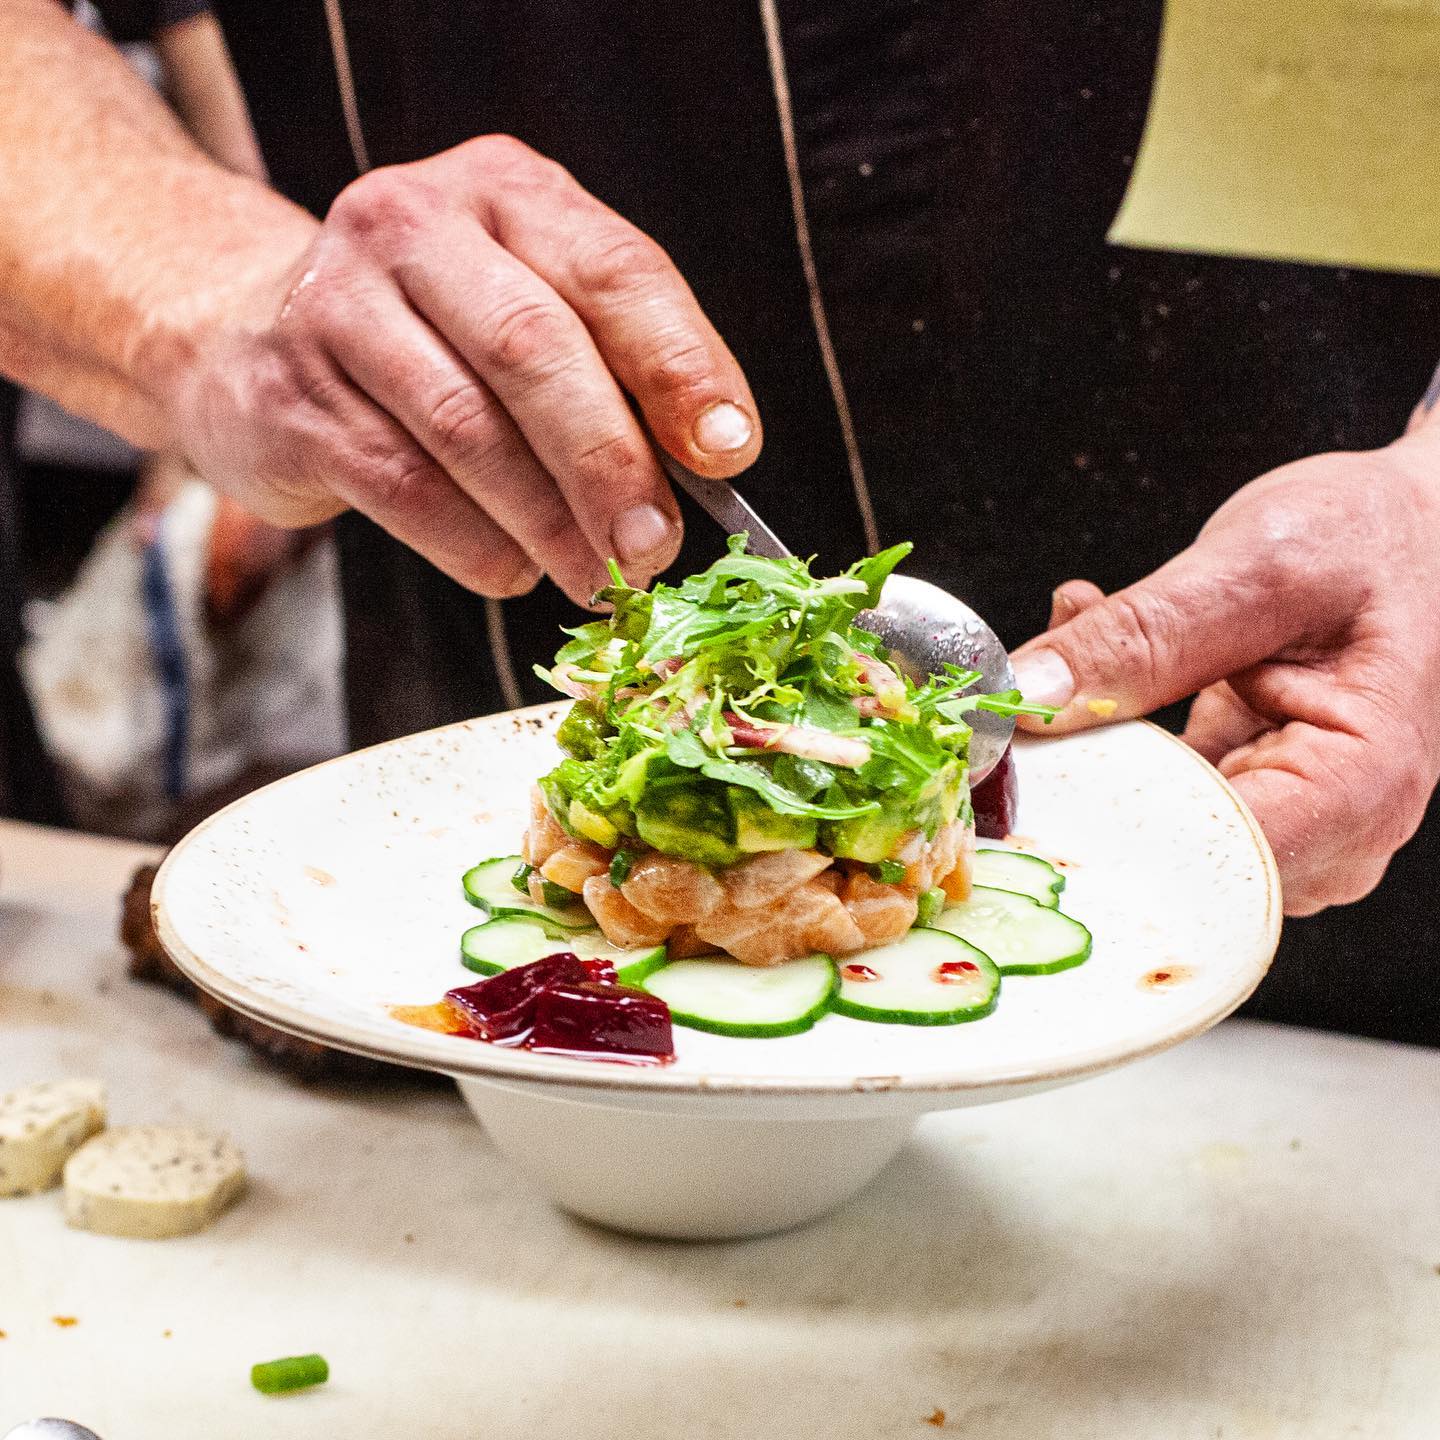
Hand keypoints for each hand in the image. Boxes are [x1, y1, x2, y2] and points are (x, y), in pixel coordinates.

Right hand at [167, 136, 760, 604]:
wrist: (249, 334)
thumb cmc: (434, 337)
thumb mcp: (530, 312)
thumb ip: (613, 371)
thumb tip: (707, 469)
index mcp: (506, 192)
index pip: (614, 271)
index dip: (680, 367)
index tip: (729, 455)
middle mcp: (414, 225)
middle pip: (536, 350)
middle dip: (611, 466)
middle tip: (656, 549)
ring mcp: (338, 305)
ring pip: (467, 430)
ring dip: (550, 525)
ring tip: (602, 580)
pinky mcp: (289, 394)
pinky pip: (403, 486)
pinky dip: (476, 546)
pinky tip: (515, 571)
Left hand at [1009, 433, 1439, 914]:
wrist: (1415, 523)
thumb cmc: (1373, 537)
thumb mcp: (1257, 568)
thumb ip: (1141, 637)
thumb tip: (1032, 701)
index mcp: (1357, 788)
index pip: (1201, 866)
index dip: (1094, 835)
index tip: (1015, 781)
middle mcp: (1331, 832)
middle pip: (1165, 858)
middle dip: (1080, 776)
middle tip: (1035, 691)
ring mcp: (1289, 820)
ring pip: (1144, 826)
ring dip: (1091, 739)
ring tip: (1081, 640)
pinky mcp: (1247, 794)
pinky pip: (1150, 790)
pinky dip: (1112, 726)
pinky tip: (1098, 657)